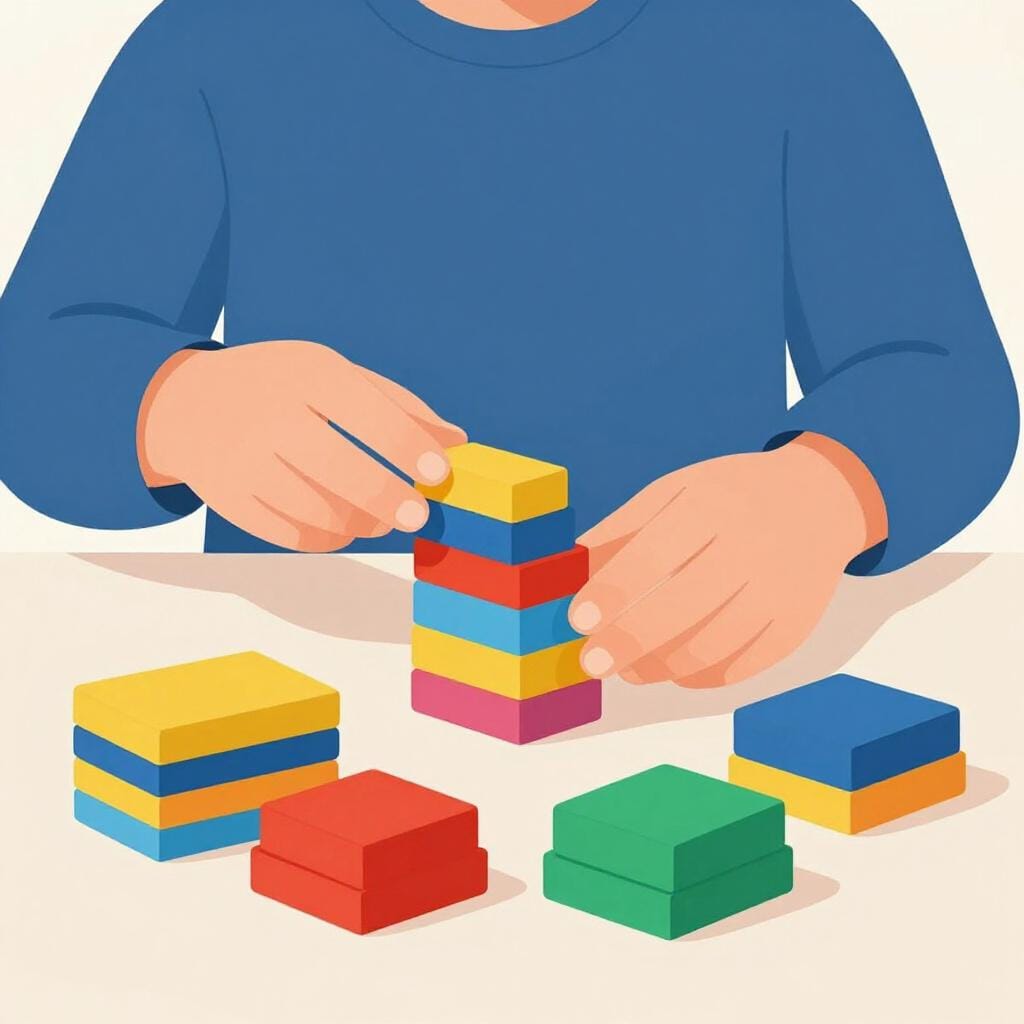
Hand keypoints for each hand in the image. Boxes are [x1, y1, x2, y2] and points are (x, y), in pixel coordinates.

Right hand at [137, 340, 465, 550]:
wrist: (185, 405)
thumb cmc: (283, 388)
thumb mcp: (334, 376)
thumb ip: (399, 406)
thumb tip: (457, 441)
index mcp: (307, 373)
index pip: (367, 412)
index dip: (409, 447)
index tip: (439, 472)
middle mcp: (270, 415)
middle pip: (339, 468)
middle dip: (388, 498)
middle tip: (417, 516)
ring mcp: (243, 460)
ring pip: (315, 512)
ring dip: (360, 524)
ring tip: (377, 520)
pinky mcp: (228, 500)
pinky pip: (290, 536)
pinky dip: (326, 540)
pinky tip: (341, 529)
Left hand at [568, 435, 886, 686]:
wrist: (819, 500)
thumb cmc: (728, 496)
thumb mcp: (675, 490)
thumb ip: (623, 527)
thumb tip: (571, 567)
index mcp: (711, 506)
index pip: (655, 555)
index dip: (613, 592)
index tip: (579, 619)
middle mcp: (750, 548)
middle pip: (683, 607)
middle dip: (629, 641)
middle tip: (592, 663)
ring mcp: (777, 591)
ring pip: (712, 647)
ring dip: (659, 667)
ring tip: (629, 670)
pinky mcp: (793, 627)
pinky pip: (741, 667)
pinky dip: (699, 677)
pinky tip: (674, 670)